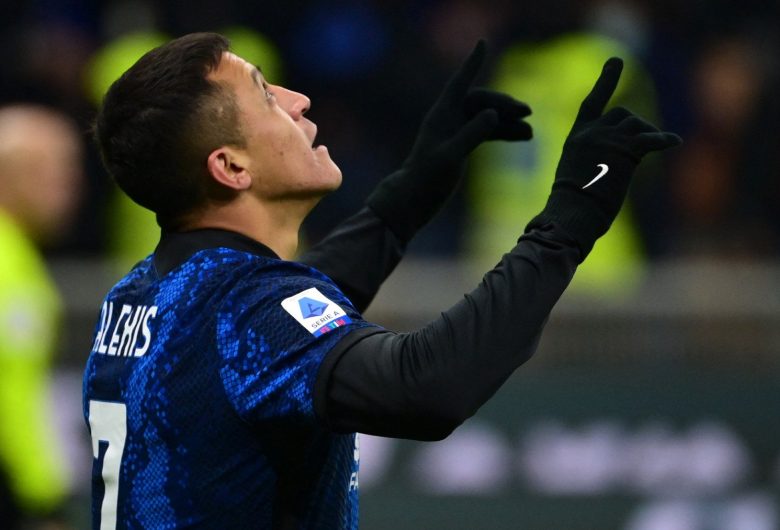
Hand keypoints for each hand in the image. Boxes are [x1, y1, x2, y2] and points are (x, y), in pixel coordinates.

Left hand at [366, 40, 531, 241]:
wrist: (415, 199)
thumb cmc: (427, 177)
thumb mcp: (451, 155)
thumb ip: (472, 134)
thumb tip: (493, 114)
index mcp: (441, 115)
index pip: (460, 84)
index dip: (472, 64)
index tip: (483, 44)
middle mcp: (449, 119)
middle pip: (480, 101)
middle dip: (504, 105)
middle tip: (527, 112)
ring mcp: (456, 132)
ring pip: (487, 118)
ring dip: (508, 122)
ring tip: (530, 133)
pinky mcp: (462, 146)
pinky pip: (487, 133)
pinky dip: (504, 134)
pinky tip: (523, 138)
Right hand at [528, 57, 680, 257]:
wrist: (573, 211)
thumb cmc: (572, 205)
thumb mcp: (576, 174)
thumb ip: (592, 159)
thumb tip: (612, 165)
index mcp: (577, 137)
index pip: (593, 103)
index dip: (606, 81)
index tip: (617, 62)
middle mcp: (592, 133)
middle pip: (622, 115)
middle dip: (635, 126)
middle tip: (642, 144)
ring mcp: (609, 139)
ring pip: (636, 124)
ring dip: (647, 134)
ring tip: (655, 147)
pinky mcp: (627, 150)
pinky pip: (652, 139)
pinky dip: (664, 139)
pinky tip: (674, 141)